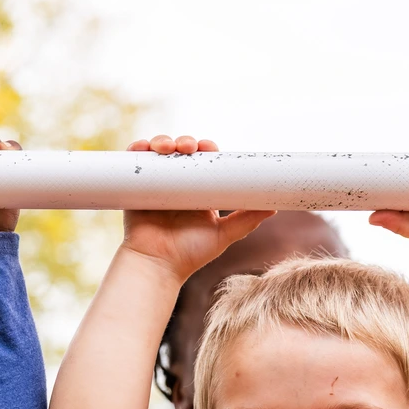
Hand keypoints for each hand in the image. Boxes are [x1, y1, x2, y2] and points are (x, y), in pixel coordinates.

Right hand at [117, 135, 271, 280]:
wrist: (157, 266)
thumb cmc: (189, 255)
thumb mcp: (223, 236)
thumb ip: (246, 220)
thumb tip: (274, 207)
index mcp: (197, 192)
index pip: (203, 160)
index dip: (206, 149)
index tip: (209, 148)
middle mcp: (176, 185)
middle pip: (180, 152)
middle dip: (184, 142)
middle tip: (188, 147)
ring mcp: (155, 184)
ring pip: (159, 153)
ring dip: (162, 141)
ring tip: (166, 147)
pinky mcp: (135, 187)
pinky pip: (134, 162)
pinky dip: (137, 149)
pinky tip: (143, 147)